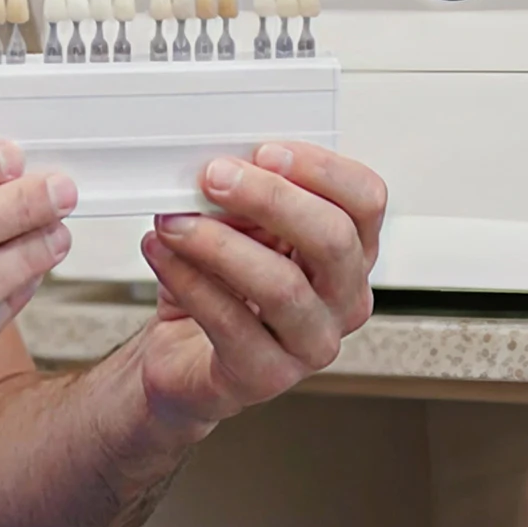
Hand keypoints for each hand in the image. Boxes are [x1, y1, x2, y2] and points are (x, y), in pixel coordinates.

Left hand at [133, 142, 385, 435]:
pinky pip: (229, 322)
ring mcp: (311, 344)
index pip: (365, 201)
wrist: (184, 356)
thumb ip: (247, 198)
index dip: (322, 170)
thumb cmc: (221, 287)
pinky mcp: (266, 376)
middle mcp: (343, 300)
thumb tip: (226, 165)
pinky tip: (162, 253)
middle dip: (270, 199)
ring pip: (282, 286)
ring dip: (218, 243)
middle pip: (333, 240)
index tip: (266, 151)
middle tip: (214, 177)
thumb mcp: (241, 228)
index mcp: (349, 253)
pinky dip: (188, 279)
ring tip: (174, 222)